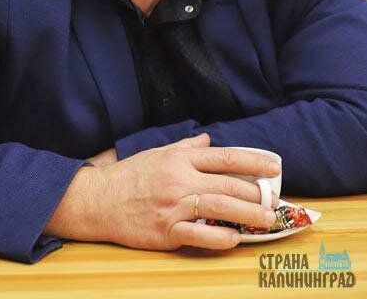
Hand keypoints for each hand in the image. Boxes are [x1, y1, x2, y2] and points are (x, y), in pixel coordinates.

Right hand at [44, 135, 279, 250]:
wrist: (99, 200)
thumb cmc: (131, 175)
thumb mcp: (159, 153)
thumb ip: (186, 147)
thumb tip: (208, 139)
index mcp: (180, 159)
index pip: (225, 157)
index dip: (253, 162)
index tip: (275, 167)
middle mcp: (180, 179)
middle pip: (228, 183)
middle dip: (257, 193)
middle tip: (277, 201)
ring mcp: (173, 206)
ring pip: (218, 207)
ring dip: (247, 214)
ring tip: (268, 220)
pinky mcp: (165, 231)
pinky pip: (197, 234)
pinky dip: (218, 236)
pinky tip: (234, 238)